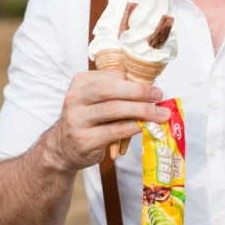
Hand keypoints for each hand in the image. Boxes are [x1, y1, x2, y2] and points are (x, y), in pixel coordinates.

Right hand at [49, 70, 168, 171]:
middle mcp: (75, 99)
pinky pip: (115, 130)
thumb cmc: (89, 120)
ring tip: (161, 115)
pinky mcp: (84, 140)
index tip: (154, 88)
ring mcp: (77, 120)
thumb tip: (152, 90)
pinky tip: (146, 126)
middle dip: (139, 91)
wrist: (63, 149)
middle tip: (159, 96)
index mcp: (81, 83)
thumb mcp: (96, 100)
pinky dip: (134, 127)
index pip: (113, 75)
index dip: (137, 80)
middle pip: (110, 89)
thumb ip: (118, 92)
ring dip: (142, 111)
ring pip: (114, 109)